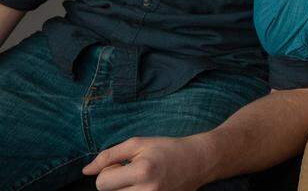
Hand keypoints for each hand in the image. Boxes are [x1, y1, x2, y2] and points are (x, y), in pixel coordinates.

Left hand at [82, 135, 211, 190]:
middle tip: (132, 173)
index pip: (102, 184)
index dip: (108, 173)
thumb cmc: (167, 149)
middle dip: (115, 184)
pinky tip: (143, 188)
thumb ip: (109, 155)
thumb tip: (85, 171)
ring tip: (138, 181)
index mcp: (142, 171)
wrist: (199, 161)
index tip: (123, 165)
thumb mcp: (138, 144)